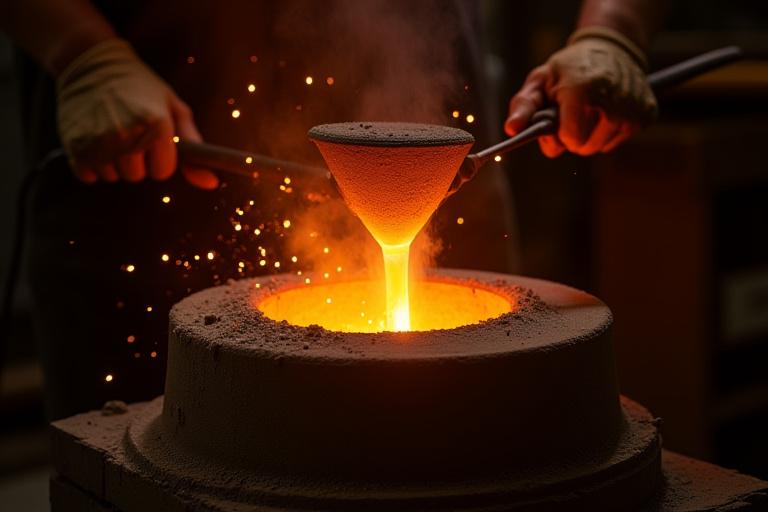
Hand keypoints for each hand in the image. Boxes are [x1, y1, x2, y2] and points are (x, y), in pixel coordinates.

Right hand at [56, 39, 217, 188]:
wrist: (93, 64)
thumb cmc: (142, 88)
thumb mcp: (174, 108)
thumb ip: (194, 146)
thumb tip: (212, 184)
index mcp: (156, 125)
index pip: (162, 172)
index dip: (160, 158)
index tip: (153, 140)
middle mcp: (127, 134)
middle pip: (137, 176)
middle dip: (137, 160)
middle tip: (130, 132)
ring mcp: (99, 141)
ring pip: (114, 176)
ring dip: (114, 162)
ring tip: (111, 131)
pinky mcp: (75, 146)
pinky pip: (89, 175)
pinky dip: (92, 163)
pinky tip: (94, 138)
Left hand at [505, 34, 656, 156]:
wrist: (611, 49)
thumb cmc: (568, 69)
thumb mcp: (540, 80)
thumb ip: (523, 105)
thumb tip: (512, 130)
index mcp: (583, 88)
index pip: (571, 139)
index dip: (558, 136)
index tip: (556, 121)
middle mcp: (614, 99)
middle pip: (584, 148)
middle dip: (572, 138)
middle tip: (571, 114)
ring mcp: (634, 108)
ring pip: (600, 147)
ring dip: (589, 136)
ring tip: (588, 110)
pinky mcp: (646, 114)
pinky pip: (616, 142)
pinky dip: (607, 133)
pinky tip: (605, 111)